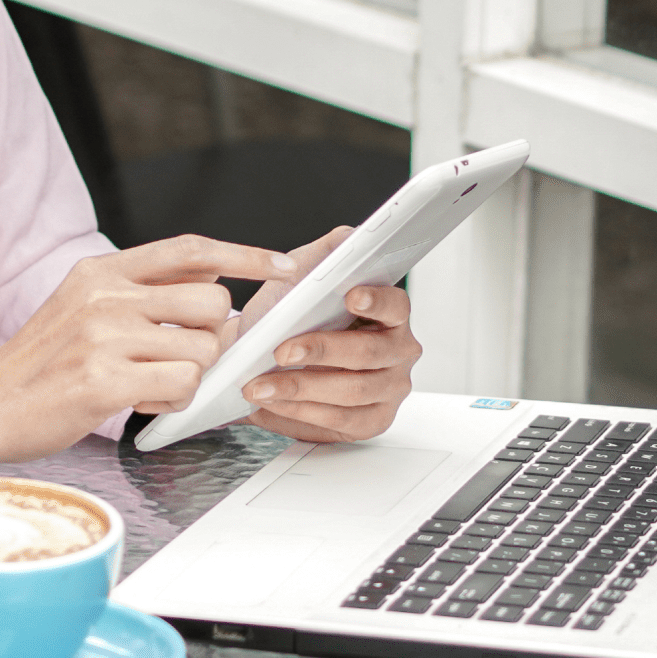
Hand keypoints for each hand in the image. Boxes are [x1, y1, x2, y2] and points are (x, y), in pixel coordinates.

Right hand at [0, 236, 293, 463]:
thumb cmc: (46, 361)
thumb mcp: (86, 304)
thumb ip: (144, 291)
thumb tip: (213, 287)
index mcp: (103, 270)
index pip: (190, 250)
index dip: (243, 255)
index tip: (280, 265)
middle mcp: (106, 295)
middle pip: (210, 302)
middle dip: (212, 336)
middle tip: (185, 355)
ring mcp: (104, 337)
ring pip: (202, 349)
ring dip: (190, 374)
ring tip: (152, 382)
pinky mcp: (103, 381)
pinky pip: (180, 385)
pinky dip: (174, 399)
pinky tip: (142, 400)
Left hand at [234, 228, 422, 443]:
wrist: (259, 356)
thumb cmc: (286, 314)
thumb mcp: (302, 273)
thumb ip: (328, 251)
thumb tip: (352, 236)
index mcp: (390, 312)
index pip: (395, 304)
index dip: (376, 300)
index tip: (351, 296)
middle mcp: (397, 350)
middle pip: (368, 353)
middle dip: (320, 351)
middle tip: (281, 350)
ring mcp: (388, 389)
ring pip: (351, 391)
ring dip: (301, 387)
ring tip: (262, 383)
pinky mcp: (371, 420)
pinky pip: (340, 420)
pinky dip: (302, 411)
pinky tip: (275, 401)